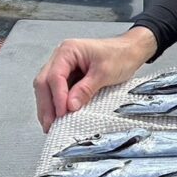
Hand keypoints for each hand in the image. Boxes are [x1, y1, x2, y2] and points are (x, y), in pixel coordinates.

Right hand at [34, 27, 157, 132]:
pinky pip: (57, 91)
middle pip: (44, 82)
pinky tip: (57, 117)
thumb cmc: (121, 55)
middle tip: (50, 124)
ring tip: (50, 125)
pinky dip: (56, 104)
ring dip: (48, 107)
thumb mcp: (105, 73)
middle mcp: (61, 57)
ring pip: (47, 88)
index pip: (55, 76)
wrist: (131, 51)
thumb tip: (70, 106)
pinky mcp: (69, 77)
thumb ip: (86, 89)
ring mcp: (64, 67)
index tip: (62, 112)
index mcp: (68, 51)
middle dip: (46, 105)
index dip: (57, 96)